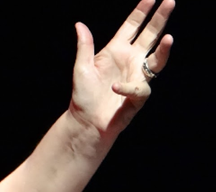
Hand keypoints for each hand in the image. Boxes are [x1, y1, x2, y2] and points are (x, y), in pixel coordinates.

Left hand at [69, 0, 174, 139]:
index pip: (132, 27)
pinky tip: (116, 87)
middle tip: (170, 2)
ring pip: (157, 59)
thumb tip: (79, 25)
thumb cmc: (82, 96)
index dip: (141, 12)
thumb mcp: (81, 68)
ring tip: (168, 38)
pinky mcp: (138, 95)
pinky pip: (140, 88)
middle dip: (160, 19)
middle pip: (150, 36)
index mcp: (116, 50)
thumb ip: (84, 46)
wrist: (86, 122)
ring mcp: (136, 76)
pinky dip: (128, 87)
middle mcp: (129, 60)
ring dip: (164, 50)